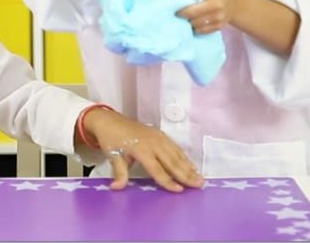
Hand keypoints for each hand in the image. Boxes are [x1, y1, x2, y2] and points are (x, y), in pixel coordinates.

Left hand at [80, 108, 203, 191]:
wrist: (109, 120)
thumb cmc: (111, 139)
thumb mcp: (113, 156)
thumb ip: (119, 173)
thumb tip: (116, 188)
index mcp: (141, 149)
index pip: (157, 169)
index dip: (168, 180)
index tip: (179, 190)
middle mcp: (153, 143)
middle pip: (171, 162)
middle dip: (186, 175)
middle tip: (199, 185)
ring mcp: (158, 137)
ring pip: (176, 154)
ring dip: (188, 166)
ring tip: (199, 178)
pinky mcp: (160, 134)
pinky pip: (175, 147)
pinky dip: (184, 157)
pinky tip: (191, 165)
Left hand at [177, 0, 241, 33]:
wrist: (236, 3)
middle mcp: (217, 4)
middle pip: (193, 11)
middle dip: (181, 11)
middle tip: (177, 10)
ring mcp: (219, 17)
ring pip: (196, 22)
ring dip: (187, 20)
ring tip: (185, 17)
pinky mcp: (219, 26)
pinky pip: (202, 30)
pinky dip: (195, 28)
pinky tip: (193, 23)